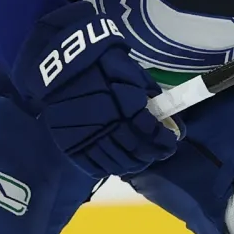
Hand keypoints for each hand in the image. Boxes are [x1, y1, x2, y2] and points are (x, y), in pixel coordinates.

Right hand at [10, 0, 178, 178]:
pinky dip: (109, 169)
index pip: (152, 134)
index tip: (171, 141)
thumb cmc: (100, 64)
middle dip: (152, 155)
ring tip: (139, 160)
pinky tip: (117, 164)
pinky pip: (94, 167)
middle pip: (137, 152)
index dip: (165, 142)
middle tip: (158, 153)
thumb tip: (162, 111)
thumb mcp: (130, 72)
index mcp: (126, 108)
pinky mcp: (71, 146)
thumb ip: (146, 93)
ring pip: (117, 164)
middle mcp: (109, 127)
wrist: (62, 65)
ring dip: (133, 164)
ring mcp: (89, 139)